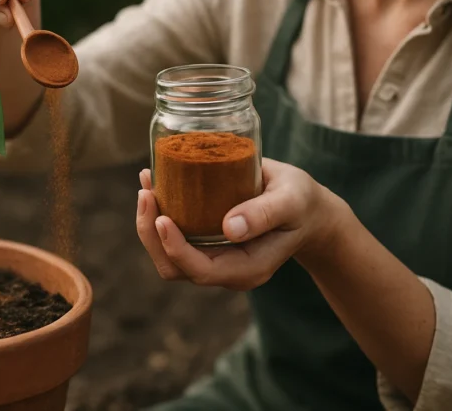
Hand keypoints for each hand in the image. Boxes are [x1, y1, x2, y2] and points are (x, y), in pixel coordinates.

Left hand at [136, 159, 351, 290]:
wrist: (305, 209)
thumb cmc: (300, 203)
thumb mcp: (291, 201)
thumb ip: (265, 213)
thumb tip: (230, 227)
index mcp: (248, 268)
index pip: (200, 270)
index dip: (175, 248)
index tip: (161, 217)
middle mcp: (226, 270)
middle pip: (173, 266)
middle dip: (151, 234)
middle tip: (146, 191)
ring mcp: (213, 258)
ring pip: (167, 254)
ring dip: (149, 222)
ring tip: (146, 183)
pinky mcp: (205, 243)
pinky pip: (172, 236)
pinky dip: (157, 213)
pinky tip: (154, 182)